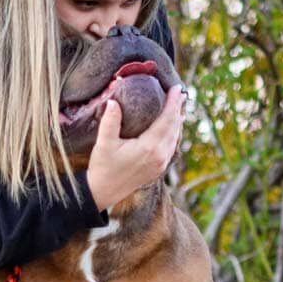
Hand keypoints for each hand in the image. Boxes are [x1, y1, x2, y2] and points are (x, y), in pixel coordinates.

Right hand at [86, 84, 183, 210]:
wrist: (103, 192)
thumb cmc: (103, 167)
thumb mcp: (104, 143)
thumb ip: (110, 121)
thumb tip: (113, 101)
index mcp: (149, 147)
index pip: (166, 120)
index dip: (172, 103)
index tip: (177, 88)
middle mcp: (160, 156)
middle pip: (174, 127)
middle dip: (177, 109)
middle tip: (180, 93)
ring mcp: (161, 164)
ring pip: (175, 138)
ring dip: (177, 121)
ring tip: (179, 107)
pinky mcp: (158, 169)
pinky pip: (171, 147)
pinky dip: (174, 134)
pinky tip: (172, 128)